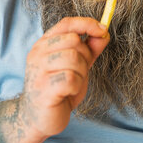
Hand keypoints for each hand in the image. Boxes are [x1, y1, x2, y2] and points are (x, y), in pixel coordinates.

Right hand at [20, 17, 109, 137]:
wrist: (39, 118)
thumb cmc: (58, 90)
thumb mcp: (77, 66)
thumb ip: (89, 50)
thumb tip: (104, 33)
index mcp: (44, 44)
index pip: (67, 24)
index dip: (87, 24)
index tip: (103, 30)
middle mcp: (38, 53)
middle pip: (74, 41)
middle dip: (85, 57)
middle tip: (78, 73)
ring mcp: (38, 70)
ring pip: (74, 59)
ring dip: (81, 74)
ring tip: (71, 84)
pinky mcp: (43, 88)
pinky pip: (71, 78)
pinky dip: (76, 86)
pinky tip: (67, 93)